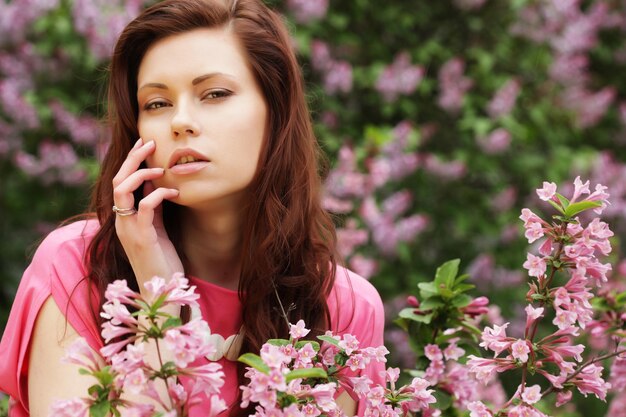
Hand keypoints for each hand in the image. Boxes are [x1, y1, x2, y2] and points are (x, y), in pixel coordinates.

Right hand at [112, 138, 182, 292]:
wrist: (162, 291)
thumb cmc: (162, 260)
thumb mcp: (158, 228)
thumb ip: (154, 208)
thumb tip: (158, 184)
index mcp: (125, 218)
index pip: (120, 183)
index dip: (130, 162)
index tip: (144, 144)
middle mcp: (122, 222)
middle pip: (117, 182)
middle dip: (132, 160)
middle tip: (148, 142)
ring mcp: (130, 230)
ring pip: (123, 192)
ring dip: (140, 175)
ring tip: (160, 166)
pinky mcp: (142, 238)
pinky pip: (144, 209)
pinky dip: (158, 195)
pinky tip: (174, 192)